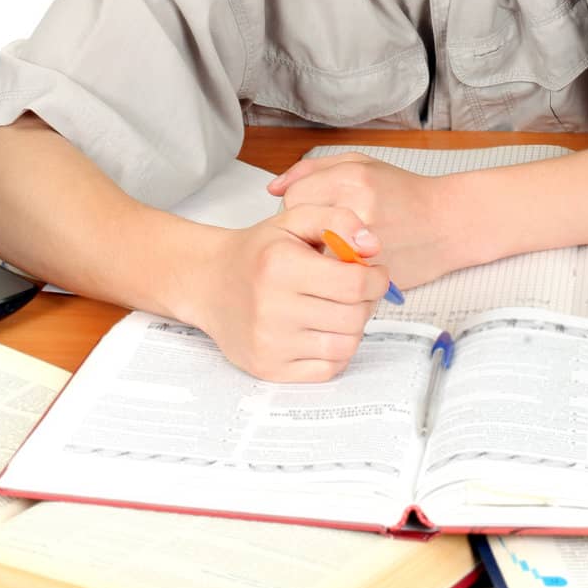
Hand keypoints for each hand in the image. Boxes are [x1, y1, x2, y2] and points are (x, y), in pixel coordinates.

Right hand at [176, 203, 389, 382]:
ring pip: (345, 346)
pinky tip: (325, 329)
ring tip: (341, 308)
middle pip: (353, 317)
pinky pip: (327, 369)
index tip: (374, 272)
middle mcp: (272, 308)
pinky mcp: (269, 369)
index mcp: (281, 265)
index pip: (354, 283)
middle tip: (358, 290)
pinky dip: (337, 350)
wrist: (211, 282)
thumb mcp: (295, 219)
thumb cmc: (259, 251)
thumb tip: (373, 246)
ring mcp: (269, 343)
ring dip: (354, 326)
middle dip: (367, 301)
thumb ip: (339, 221)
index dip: (376, 278)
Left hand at [267, 152, 455, 289]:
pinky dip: (335, 274)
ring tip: (336, 249)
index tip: (312, 213)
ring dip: (319, 255)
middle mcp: (356, 208)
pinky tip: (348, 265)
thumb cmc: (403, 193)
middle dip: (306, 233)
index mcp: (350, 177)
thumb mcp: (360, 165)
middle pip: (300, 229)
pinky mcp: (373, 273)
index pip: (294, 197)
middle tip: (323, 233)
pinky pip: (333, 278)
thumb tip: (273, 187)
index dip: (299, 208)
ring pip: (315, 257)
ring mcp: (364, 244)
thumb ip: (312, 170)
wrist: (447, 223)